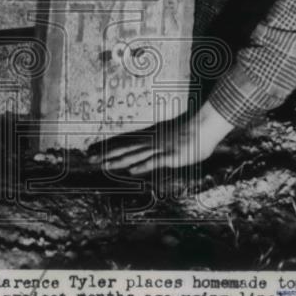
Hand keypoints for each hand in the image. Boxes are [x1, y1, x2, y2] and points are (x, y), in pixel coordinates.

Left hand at [87, 102, 234, 174]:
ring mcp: (160, 148)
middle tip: (90, 160)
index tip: (96, 153)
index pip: (126, 143)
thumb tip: (153, 152)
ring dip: (118, 161)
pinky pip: (154, 162)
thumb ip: (162, 144)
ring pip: (134, 155)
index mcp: (151, 136)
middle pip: (125, 149)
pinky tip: (131, 170)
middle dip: (107, 155)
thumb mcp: (173, 136)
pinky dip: (142, 166)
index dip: (110, 149)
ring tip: (103, 165)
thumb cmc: (192, 131)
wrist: (204, 125)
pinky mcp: (170, 156)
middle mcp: (151, 141)